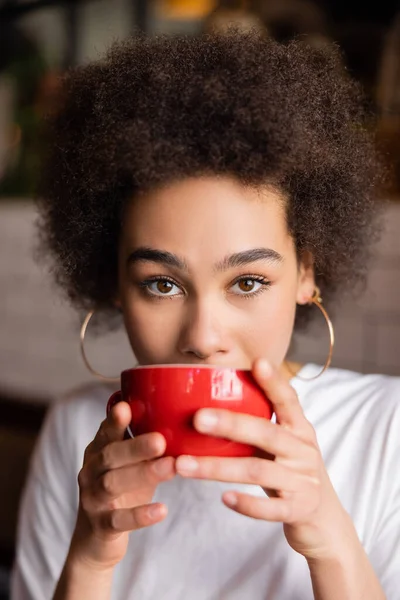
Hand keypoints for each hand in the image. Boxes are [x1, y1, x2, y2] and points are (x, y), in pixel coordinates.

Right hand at [70, 402, 174, 569]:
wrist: (94, 541)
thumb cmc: (120, 493)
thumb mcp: (129, 465)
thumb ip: (144, 445)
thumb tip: (176, 419)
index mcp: (99, 452)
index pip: (106, 432)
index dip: (114, 420)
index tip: (126, 407)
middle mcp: (91, 472)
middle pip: (110, 455)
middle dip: (135, 446)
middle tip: (160, 440)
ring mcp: (93, 499)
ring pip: (112, 484)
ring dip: (142, 474)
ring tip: (170, 467)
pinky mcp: (101, 526)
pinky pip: (119, 520)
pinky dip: (140, 515)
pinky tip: (162, 510)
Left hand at [176, 359, 352, 560]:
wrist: (322, 516)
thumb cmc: (289, 468)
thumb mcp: (283, 442)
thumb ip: (257, 423)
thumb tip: (207, 398)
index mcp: (299, 428)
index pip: (288, 400)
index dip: (274, 382)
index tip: (257, 362)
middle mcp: (303, 451)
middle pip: (266, 433)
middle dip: (230, 425)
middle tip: (197, 418)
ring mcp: (302, 481)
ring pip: (258, 471)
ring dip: (218, 468)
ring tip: (184, 465)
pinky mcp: (298, 509)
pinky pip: (270, 508)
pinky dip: (247, 504)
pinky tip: (224, 498)